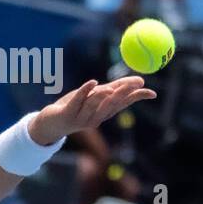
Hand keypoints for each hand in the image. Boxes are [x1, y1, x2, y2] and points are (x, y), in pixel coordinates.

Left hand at [29, 76, 154, 145]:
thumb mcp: (96, 96)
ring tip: (108, 87)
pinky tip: (92, 82)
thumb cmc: (75, 107)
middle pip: (111, 105)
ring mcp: (80, 118)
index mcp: (104, 113)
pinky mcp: (67, 115)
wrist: (50, 123)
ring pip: (94, 104)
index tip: (152, 93)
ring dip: (102, 95)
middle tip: (136, 82)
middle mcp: (95, 118)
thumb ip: (115, 88)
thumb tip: (139, 80)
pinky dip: (85, 91)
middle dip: (123, 94)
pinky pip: (77, 102)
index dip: (136, 98)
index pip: (123, 104)